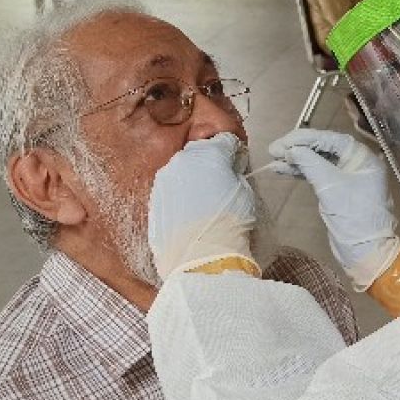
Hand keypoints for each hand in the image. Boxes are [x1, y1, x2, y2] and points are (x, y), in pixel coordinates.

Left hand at [149, 132, 256, 280]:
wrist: (201, 256)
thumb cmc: (229, 223)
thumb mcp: (245, 191)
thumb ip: (235, 172)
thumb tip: (230, 169)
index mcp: (206, 154)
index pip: (223, 142)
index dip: (233, 154)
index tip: (238, 165)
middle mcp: (180, 163)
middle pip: (199, 155)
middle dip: (211, 165)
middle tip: (223, 185)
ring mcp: (163, 183)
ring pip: (182, 174)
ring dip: (194, 182)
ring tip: (207, 205)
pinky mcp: (154, 203)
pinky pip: (172, 194)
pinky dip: (182, 200)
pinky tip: (193, 217)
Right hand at [269, 128, 399, 288]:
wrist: (365, 249)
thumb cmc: (354, 217)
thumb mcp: (330, 187)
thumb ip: (311, 164)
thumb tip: (292, 149)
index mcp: (362, 157)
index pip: (330, 139)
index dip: (304, 138)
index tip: (283, 142)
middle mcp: (356, 162)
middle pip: (323, 148)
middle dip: (298, 148)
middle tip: (273, 150)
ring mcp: (347, 175)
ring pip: (318, 161)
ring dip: (296, 160)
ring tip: (273, 159)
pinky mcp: (338, 188)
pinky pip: (318, 174)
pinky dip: (301, 172)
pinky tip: (282, 169)